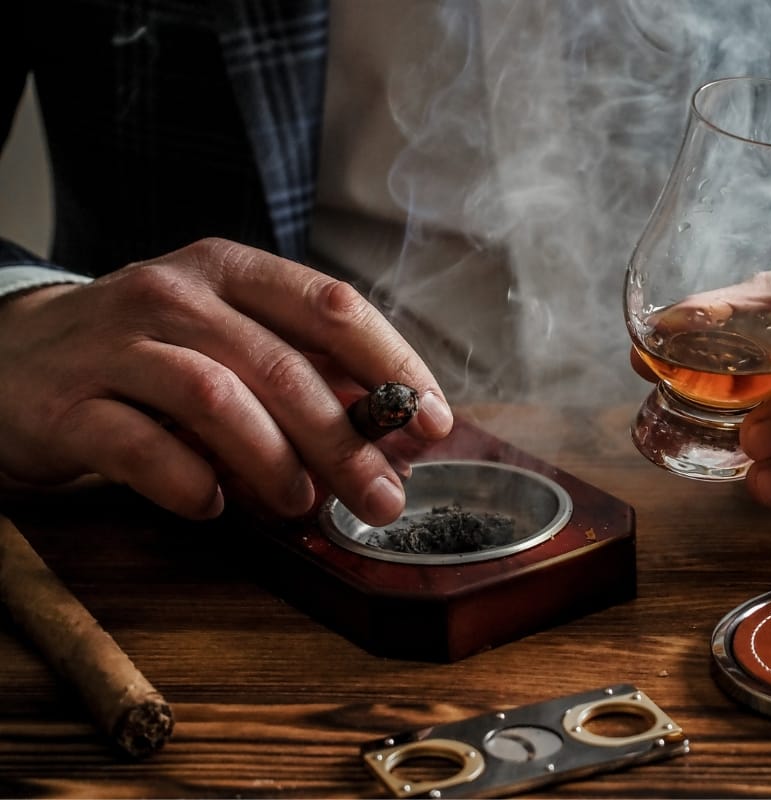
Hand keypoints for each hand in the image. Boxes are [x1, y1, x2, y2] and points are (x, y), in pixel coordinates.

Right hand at [0, 238, 452, 524]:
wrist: (11, 357)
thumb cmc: (149, 355)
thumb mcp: (230, 341)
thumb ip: (307, 374)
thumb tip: (398, 430)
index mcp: (231, 271)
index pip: (332, 306)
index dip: (394, 366)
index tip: (436, 422)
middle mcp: (175, 294)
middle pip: (282, 365)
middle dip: (347, 441)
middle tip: (383, 498)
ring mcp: (116, 345)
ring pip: (216, 398)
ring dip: (274, 462)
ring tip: (302, 505)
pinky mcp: (68, 404)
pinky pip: (139, 448)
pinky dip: (189, 484)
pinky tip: (213, 506)